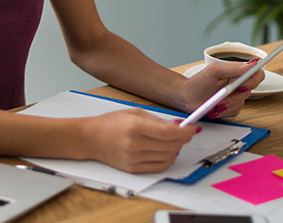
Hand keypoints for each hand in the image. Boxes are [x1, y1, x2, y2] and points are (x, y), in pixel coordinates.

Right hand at [79, 109, 199, 172]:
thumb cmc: (111, 123)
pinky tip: (167, 151)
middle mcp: (135, 145)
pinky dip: (167, 159)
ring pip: (167, 157)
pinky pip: (158, 167)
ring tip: (175, 141)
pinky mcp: (133, 169)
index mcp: (136, 127)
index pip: (169, 133)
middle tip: (185, 133)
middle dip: (182, 139)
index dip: (185, 131)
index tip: (192, 128)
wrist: (90, 139)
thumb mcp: (135, 113)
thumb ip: (158, 121)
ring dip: (176, 149)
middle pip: (171, 146)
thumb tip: (179, 126)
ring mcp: (134, 159)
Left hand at [182, 60, 265, 119]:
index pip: (257, 73)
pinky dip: (224, 111)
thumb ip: (233, 67)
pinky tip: (214, 109)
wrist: (187, 97)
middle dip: (235, 94)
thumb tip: (252, 63)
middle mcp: (238, 84)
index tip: (243, 84)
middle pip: (251, 90)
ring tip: (215, 102)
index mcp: (236, 72)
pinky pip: (235, 112)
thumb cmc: (198, 81)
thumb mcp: (215, 71)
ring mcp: (235, 97)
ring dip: (227, 104)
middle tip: (224, 94)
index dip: (254, 79)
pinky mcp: (231, 108)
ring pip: (242, 103)